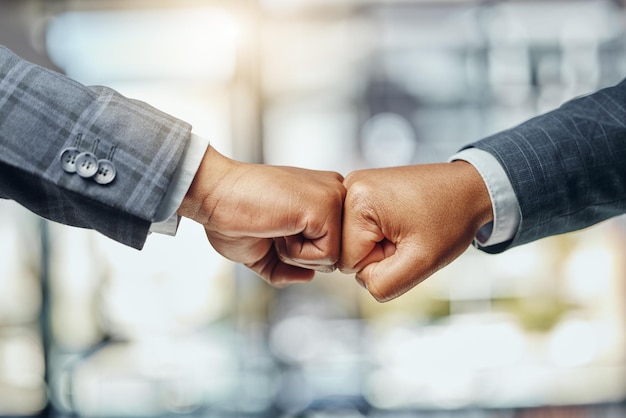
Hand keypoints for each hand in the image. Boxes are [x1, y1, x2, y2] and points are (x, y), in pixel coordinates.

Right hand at [178, 146, 345, 285]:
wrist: (214, 195)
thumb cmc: (233, 216)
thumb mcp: (264, 250)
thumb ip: (287, 267)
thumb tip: (309, 277)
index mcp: (323, 196)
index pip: (331, 246)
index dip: (299, 253)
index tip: (273, 228)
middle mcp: (333, 191)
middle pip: (337, 255)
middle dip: (300, 256)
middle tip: (273, 228)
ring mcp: (333, 196)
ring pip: (334, 258)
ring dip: (297, 255)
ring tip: (275, 225)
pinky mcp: (327, 206)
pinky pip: (326, 256)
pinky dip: (296, 253)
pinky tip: (279, 227)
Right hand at [340, 161, 492, 301]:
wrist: (470, 188)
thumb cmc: (451, 218)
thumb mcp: (422, 262)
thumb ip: (385, 284)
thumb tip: (363, 281)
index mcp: (358, 201)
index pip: (348, 261)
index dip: (381, 263)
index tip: (406, 243)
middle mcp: (349, 187)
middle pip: (346, 249)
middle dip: (378, 253)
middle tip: (408, 236)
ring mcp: (354, 186)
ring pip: (352, 240)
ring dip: (379, 243)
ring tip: (405, 227)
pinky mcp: (362, 189)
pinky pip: (359, 228)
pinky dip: (379, 232)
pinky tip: (400, 221)